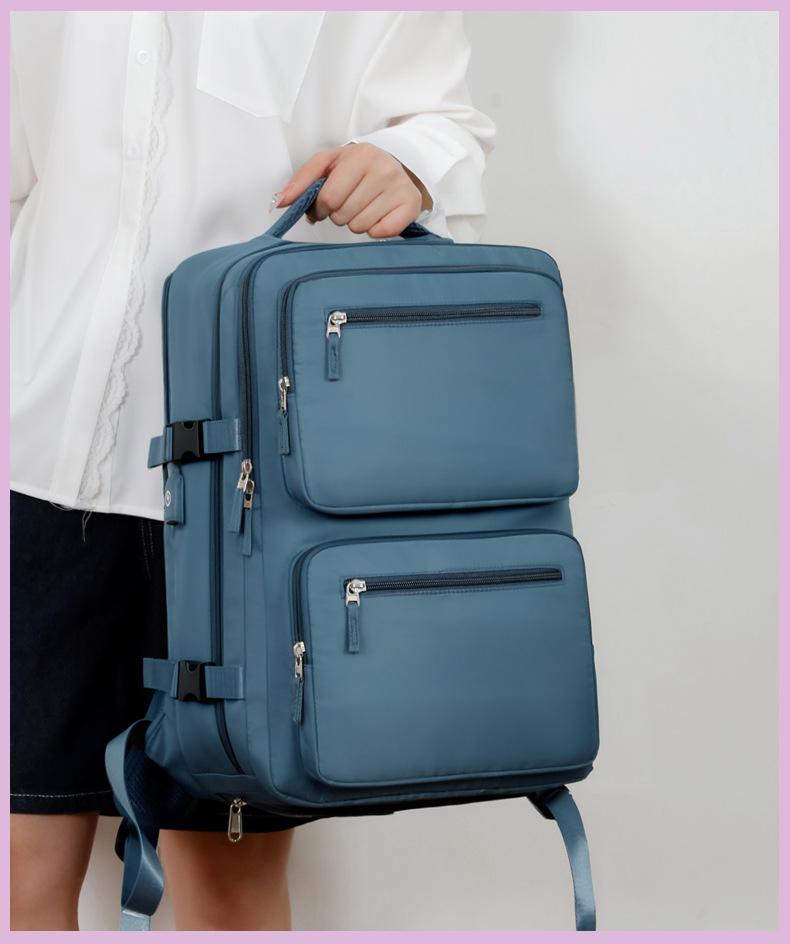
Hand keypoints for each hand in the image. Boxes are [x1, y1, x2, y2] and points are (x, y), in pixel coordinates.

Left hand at [275, 143, 431, 238]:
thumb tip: (279, 203)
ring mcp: (399, 188)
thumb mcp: (328, 164)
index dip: (322, 207)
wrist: (395, 167)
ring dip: (356, 223)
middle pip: (344, 215)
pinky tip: (378, 216)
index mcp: (360, 155)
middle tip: (349, 204)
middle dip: (340, 215)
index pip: (329, 197)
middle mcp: (383, 169)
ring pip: (361, 227)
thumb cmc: (356, 169)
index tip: (328, 203)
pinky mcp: (411, 206)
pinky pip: (381, 233)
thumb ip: (302, 181)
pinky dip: (375, 231)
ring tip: (364, 208)